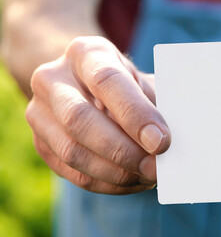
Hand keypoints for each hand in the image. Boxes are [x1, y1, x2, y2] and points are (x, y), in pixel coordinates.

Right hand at [26, 36, 170, 193]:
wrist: (83, 85)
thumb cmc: (121, 83)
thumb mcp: (138, 79)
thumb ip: (152, 104)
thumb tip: (164, 141)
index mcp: (85, 53)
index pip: (106, 81)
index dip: (135, 114)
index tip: (161, 141)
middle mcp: (53, 79)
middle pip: (79, 119)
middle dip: (122, 150)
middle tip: (155, 168)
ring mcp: (39, 112)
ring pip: (72, 152)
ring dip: (116, 172)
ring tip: (147, 176)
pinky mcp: (40, 143)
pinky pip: (72, 173)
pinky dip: (107, 183)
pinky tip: (131, 181)